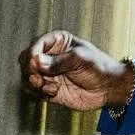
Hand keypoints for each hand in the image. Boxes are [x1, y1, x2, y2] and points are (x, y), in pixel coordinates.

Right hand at [18, 30, 133, 112]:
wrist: (108, 88)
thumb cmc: (99, 67)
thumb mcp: (80, 59)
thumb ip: (58, 61)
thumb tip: (36, 61)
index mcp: (58, 42)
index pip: (36, 44)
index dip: (32, 54)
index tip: (35, 63)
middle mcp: (50, 57)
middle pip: (26, 61)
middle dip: (30, 71)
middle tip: (39, 78)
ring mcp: (48, 73)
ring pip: (27, 77)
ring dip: (33, 84)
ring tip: (49, 87)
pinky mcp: (48, 88)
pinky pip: (32, 91)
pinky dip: (37, 93)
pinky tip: (52, 92)